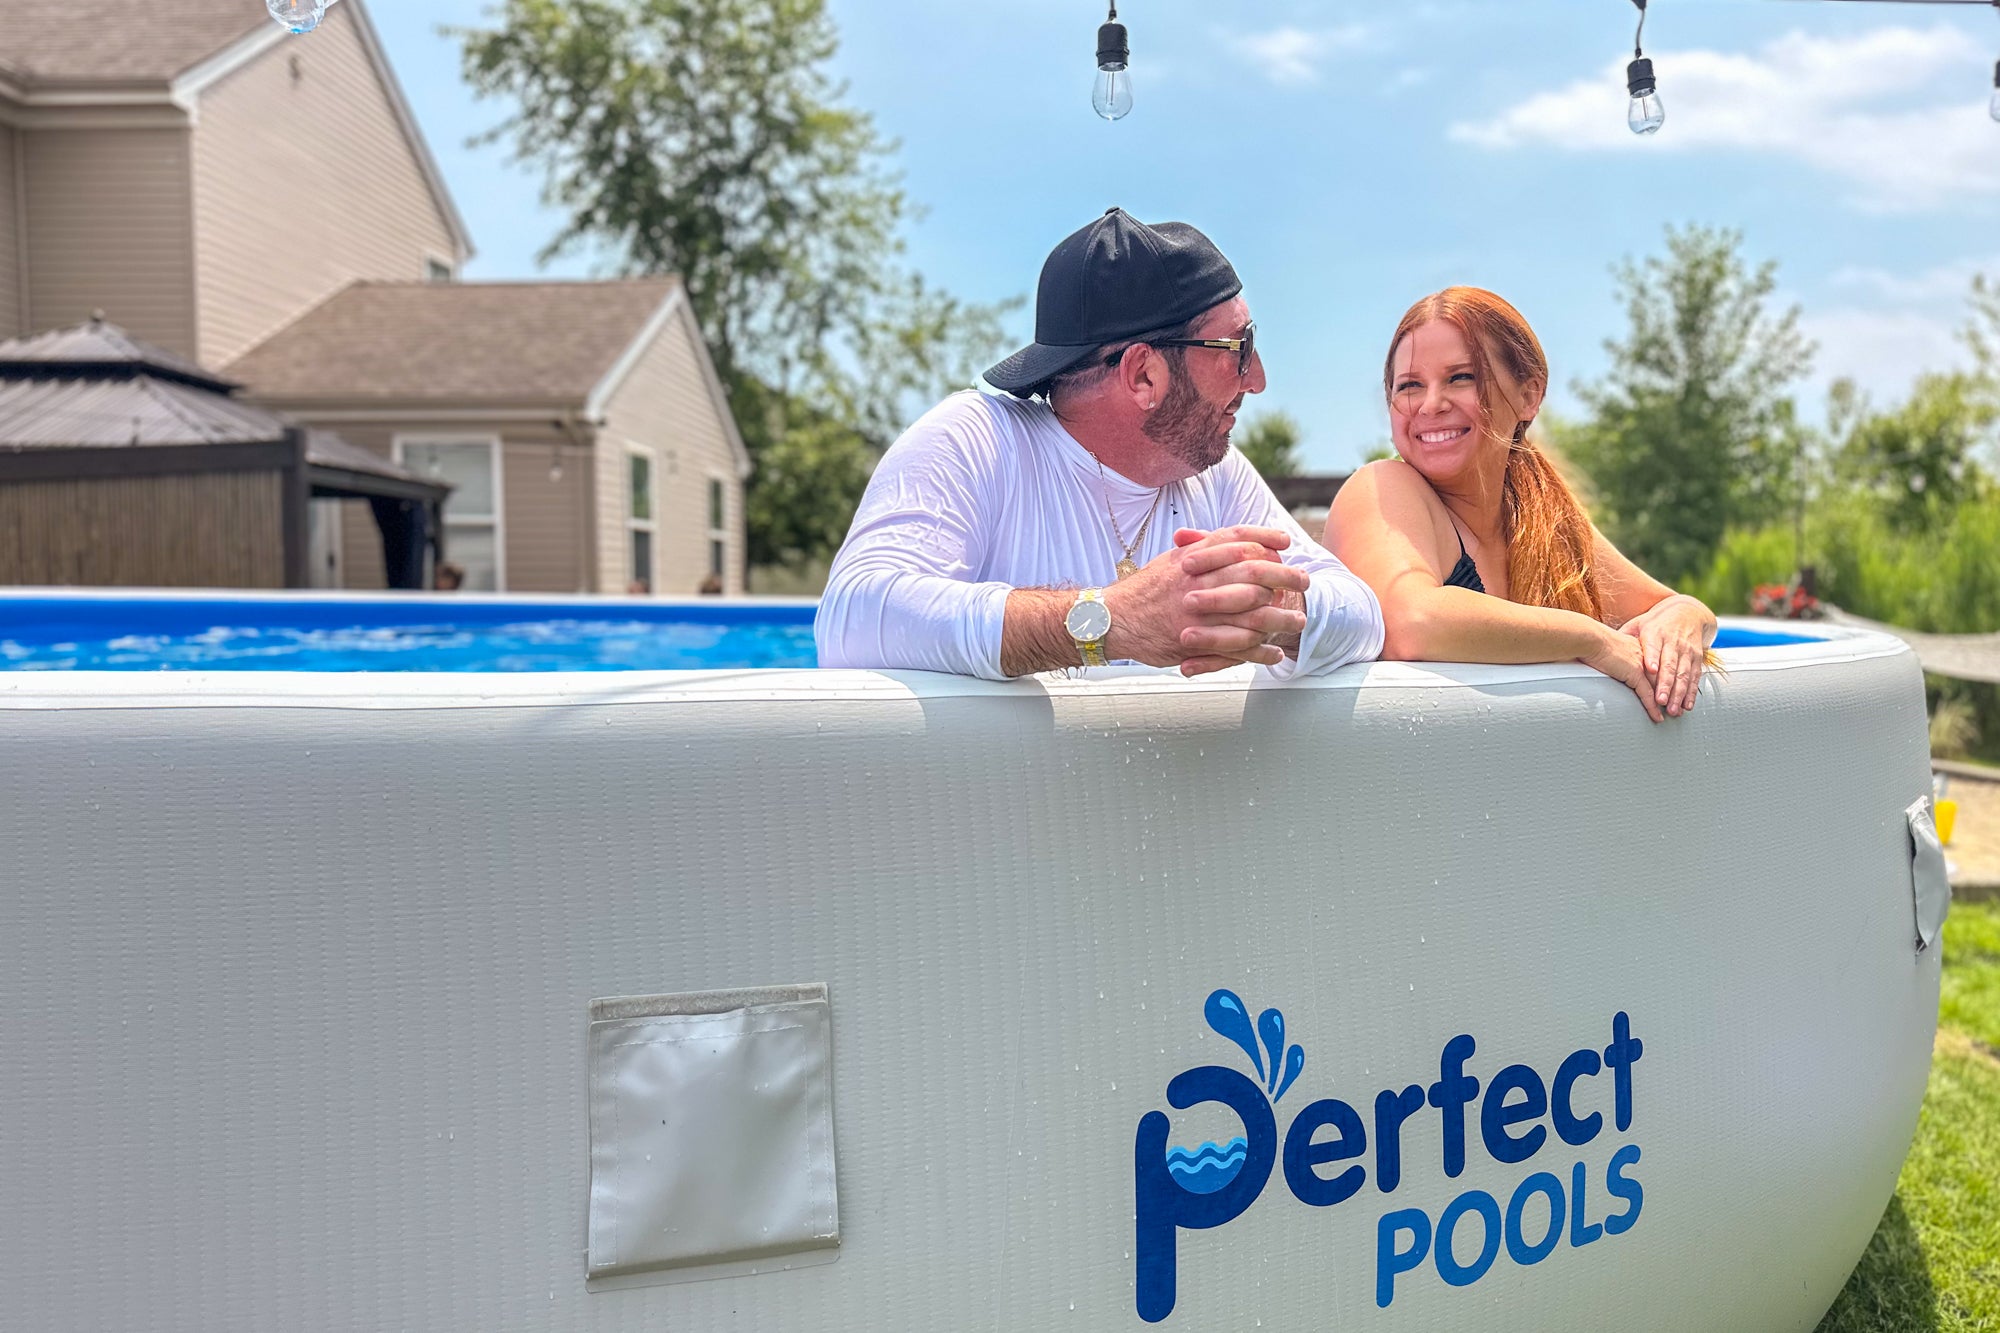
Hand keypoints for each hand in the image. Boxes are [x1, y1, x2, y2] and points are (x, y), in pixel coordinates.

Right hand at [1103, 526, 1306, 672]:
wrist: (1113, 619)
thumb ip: (1198, 550)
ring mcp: (1200, 613)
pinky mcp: (1197, 641)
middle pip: (1254, 573)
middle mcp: (1199, 582)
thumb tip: (1227, 541)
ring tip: (1299, 620)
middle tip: (1304, 580)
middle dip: (1284, 576)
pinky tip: (1275, 653)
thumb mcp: (1169, 561)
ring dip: (1280, 617)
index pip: (1237, 540)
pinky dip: (1260, 652)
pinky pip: (1237, 648)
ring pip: (1252, 613)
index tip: (1285, 541)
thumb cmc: (1142, 591)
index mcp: (1193, 558)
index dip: (1265, 538)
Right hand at [1577, 625, 1665, 723]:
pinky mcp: (1635, 674)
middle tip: (1678, 703)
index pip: (1656, 665)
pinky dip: (1653, 707)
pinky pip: (1647, 694)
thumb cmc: (1591, 641)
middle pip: (1662, 677)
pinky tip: (1658, 716)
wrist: (1589, 638)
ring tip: (1673, 713)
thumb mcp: (1605, 647)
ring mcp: (1642, 665)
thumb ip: (1610, 655)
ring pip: (1659, 687)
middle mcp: (1645, 656)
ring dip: (1667, 702)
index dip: (1663, 678)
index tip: (1668, 687)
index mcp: (1639, 647)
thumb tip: (1604, 662)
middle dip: (1672, 691)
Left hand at [1619, 595, 1713, 717]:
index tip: (1650, 670)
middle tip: (1659, 701)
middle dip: (1665, 684)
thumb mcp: (1638, 624)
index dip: (1652, 658)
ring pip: (1683, 674)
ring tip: (1672, 710)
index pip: (1653, 647)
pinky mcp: (1696, 659)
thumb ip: (1625, 636)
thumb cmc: (1655, 623)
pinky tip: (1687, 706)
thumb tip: (1602, 645)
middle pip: (1669, 665)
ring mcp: (1686, 651)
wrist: (1686, 613)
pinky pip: (1695, 678)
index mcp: (1656, 633)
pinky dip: (1691, 693)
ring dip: (1679, 694)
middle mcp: (1673, 642)